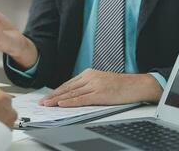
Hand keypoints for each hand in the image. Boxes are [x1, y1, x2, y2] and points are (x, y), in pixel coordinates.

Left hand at [39, 69, 162, 106]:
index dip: (56, 91)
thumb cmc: (121, 85)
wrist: (136, 85)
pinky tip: (61, 104)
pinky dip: (70, 102)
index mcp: (89, 73)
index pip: (68, 84)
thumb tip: (75, 95)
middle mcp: (90, 77)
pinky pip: (82, 99)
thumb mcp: (101, 82)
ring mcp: (94, 85)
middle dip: (53, 96)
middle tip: (42, 102)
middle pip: (67, 88)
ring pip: (72, 94)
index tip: (47, 97)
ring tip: (47, 104)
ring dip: (57, 100)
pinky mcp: (100, 94)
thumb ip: (88, 86)